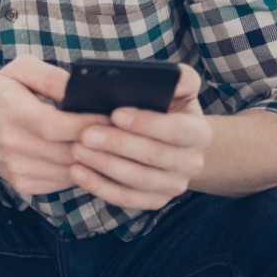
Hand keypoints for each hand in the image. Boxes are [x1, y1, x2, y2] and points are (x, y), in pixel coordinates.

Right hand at [0, 55, 107, 194]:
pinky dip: (78, 171)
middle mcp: (14, 145)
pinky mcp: (23, 184)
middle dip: (100, 143)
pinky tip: (84, 157)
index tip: (112, 117)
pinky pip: (63, 183)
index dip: (89, 123)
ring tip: (107, 144)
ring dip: (93, 160)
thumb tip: (82, 88)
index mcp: (14, 112)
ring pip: (71, 171)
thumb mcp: (21, 70)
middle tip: (120, 132)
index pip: (59, 126)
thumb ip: (52, 77)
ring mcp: (18, 169)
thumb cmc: (0, 93)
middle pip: (69, 151)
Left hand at [67, 63, 212, 210]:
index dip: (146, 123)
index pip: (177, 130)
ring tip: (77, 150)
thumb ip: (178, 78)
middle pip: (154, 156)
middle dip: (118, 145)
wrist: (171, 142)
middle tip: (86, 134)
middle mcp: (192, 163)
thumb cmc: (165, 107)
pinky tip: (77, 172)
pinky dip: (100, 187)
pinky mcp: (154, 201)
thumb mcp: (177, 88)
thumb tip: (172, 75)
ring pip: (139, 180)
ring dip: (105, 166)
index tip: (116, 114)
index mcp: (199, 132)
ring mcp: (174, 185)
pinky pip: (126, 199)